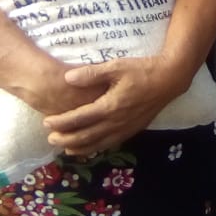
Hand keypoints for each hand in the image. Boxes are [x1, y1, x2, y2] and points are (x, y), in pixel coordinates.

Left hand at [40, 56, 190, 154]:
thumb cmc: (142, 70)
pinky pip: (111, 144)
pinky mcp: (133, 130)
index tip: (47, 122)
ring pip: (98, 144)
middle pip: (86, 137)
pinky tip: (91, 148)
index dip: (61, 122)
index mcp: (110, 106)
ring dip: (80, 148)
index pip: (79, 118)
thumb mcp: (117, 66)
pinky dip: (97, 148)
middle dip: (66, 140)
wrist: (169, 80)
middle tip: (50, 139)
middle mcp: (116, 122)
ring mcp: (125, 128)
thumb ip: (91, 73)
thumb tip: (67, 78)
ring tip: (66, 150)